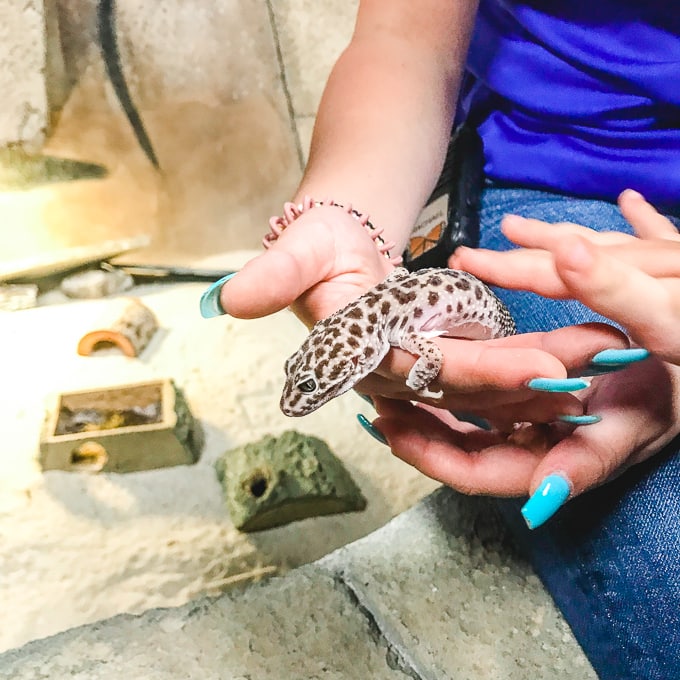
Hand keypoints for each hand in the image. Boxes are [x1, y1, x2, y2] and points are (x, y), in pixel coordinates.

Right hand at [218, 206, 627, 422]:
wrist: (341, 240)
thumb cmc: (321, 239)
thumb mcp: (299, 245)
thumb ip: (274, 273)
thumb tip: (228, 298)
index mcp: (356, 351)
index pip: (420, 371)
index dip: (476, 373)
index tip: (536, 368)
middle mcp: (386, 372)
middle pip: (461, 386)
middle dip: (523, 381)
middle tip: (587, 367)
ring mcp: (415, 369)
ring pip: (481, 385)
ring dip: (534, 378)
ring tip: (595, 360)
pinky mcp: (437, 358)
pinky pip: (485, 369)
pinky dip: (525, 367)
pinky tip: (570, 362)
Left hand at [371, 355, 679, 526]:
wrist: (678, 365)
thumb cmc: (667, 392)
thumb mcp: (633, 423)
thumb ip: (586, 463)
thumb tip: (541, 500)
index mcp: (550, 465)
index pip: (477, 473)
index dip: (431, 456)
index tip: (391, 428)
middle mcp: (531, 448)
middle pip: (459, 452)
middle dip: (414, 433)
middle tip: (373, 404)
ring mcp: (527, 423)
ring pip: (463, 426)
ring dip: (423, 411)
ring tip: (382, 388)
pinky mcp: (526, 398)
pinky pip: (479, 397)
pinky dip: (448, 389)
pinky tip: (419, 373)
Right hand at [451, 190, 679, 363]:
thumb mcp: (665, 317)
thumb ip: (613, 287)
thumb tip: (563, 249)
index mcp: (632, 279)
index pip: (555, 273)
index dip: (509, 268)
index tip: (463, 261)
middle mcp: (646, 262)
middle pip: (572, 252)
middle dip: (520, 251)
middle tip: (471, 253)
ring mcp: (670, 259)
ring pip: (603, 241)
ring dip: (559, 234)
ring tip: (517, 227)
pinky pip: (659, 234)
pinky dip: (640, 219)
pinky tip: (628, 200)